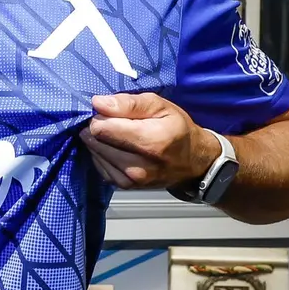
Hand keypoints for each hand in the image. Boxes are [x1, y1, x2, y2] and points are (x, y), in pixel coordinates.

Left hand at [79, 92, 219, 190]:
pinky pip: (99, 166)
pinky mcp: (124, 186)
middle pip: (96, 141)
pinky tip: (117, 148)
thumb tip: (97, 103)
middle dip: (100, 128)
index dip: (101, 116)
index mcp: (151, 141)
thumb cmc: (177, 128)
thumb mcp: (159, 105)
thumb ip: (128, 103)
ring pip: (95, 153)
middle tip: (116, 123)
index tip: (111, 113)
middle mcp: (138, 166)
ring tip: (119, 136)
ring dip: (100, 142)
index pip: (102, 128)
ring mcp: (130, 180)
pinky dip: (104, 155)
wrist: (193, 161)